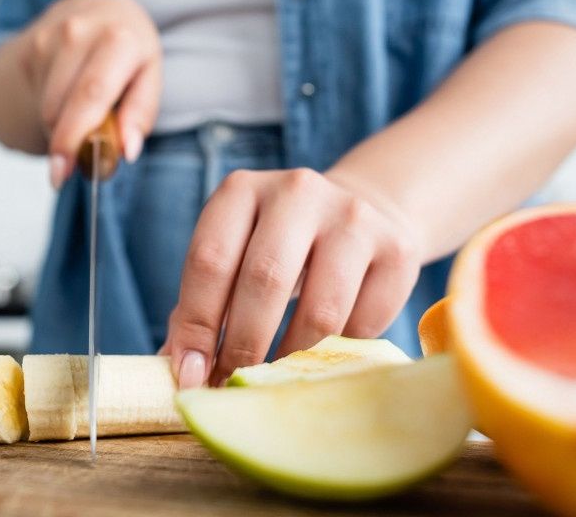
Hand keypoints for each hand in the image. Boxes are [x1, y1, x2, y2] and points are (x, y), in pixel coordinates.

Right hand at [15, 0, 161, 186]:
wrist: (98, 7)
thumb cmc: (130, 51)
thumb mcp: (149, 75)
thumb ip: (141, 113)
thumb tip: (126, 150)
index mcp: (119, 38)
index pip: (92, 93)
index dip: (76, 136)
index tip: (66, 171)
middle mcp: (80, 32)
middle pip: (62, 106)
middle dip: (60, 146)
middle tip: (62, 172)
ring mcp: (49, 36)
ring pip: (46, 106)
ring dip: (58, 128)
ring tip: (79, 125)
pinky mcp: (30, 45)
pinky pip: (37, 97)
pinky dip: (51, 111)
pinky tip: (66, 102)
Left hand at [161, 168, 422, 387]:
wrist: (359, 213)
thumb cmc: (277, 248)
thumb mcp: (233, 256)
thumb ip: (200, 307)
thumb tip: (177, 372)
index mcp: (240, 190)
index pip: (209, 261)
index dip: (196, 325)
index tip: (190, 375)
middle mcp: (296, 191)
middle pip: (264, 281)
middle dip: (243, 347)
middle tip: (232, 385)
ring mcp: (352, 216)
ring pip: (321, 309)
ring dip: (291, 358)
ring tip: (274, 381)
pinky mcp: (397, 249)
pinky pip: (365, 322)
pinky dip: (340, 352)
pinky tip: (323, 354)